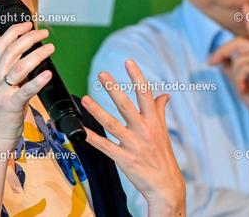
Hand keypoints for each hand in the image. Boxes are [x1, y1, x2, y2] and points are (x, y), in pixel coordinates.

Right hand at [0, 22, 52, 153]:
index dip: (15, 31)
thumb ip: (11, 75)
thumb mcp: (1, 90)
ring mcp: (0, 92)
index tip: (28, 24)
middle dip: (29, 38)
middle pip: (11, 50)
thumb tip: (30, 60)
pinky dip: (38, 80)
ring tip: (50, 48)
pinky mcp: (10, 106)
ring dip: (37, 54)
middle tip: (44, 33)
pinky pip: (25, 90)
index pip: (1, 44)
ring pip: (19, 66)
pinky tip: (48, 73)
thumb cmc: (1, 116)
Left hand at [81, 59, 185, 216]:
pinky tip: (81, 130)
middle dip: (113, 89)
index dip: (136, 77)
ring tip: (85, 99)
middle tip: (102, 74)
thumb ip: (160, 111)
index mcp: (154, 121)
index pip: (145, 94)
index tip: (128, 61)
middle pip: (127, 106)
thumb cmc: (163, 156)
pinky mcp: (125, 159)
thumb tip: (165, 95)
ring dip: (98, 111)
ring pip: (113, 125)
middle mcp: (144, 130)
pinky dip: (92, 138)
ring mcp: (134, 145)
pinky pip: (106, 146)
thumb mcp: (163, 131)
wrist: (167, 187)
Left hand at [209, 3, 248, 135]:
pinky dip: (239, 80)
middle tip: (210, 62)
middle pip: (237, 41)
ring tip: (242, 86)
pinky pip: (241, 66)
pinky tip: (246, 88)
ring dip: (234, 75)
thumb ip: (231, 70)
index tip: (244, 4)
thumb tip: (220, 60)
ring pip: (237, 58)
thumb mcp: (240, 83)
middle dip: (221, 51)